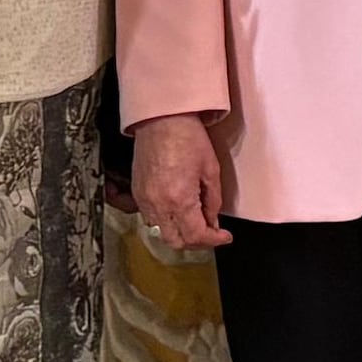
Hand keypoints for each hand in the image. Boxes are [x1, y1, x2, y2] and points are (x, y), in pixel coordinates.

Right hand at [128, 114, 232, 253]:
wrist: (162, 119)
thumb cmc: (188, 138)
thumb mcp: (211, 170)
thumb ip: (213, 201)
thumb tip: (213, 221)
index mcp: (179, 200)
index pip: (196, 235)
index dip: (213, 240)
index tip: (225, 236)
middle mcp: (158, 205)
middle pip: (176, 242)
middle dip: (196, 242)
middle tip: (211, 233)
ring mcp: (144, 200)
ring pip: (161, 232)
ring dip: (180, 233)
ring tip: (196, 222)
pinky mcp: (137, 193)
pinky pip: (150, 218)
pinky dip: (166, 222)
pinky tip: (179, 211)